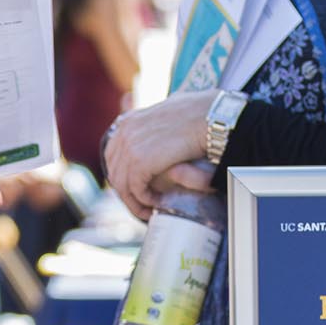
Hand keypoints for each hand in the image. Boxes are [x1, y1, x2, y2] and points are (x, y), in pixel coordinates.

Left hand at [104, 92, 212, 220]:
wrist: (211, 118)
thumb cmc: (200, 115)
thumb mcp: (171, 114)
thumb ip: (157, 125)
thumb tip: (157, 133)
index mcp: (129, 121)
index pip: (113, 155)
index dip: (123, 175)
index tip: (137, 188)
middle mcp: (125, 132)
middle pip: (115, 171)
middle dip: (127, 192)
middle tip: (142, 205)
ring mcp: (130, 145)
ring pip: (122, 184)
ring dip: (135, 201)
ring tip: (149, 210)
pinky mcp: (140, 160)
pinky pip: (136, 189)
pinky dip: (146, 200)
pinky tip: (158, 202)